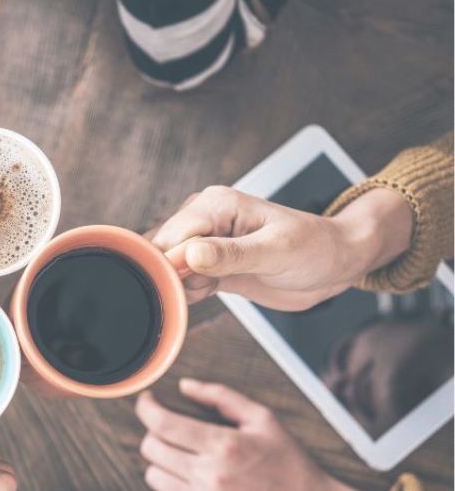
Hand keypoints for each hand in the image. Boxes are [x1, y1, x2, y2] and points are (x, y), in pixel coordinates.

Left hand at [135, 379, 351, 490]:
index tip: (147, 400)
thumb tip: (185, 386)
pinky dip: (170, 482)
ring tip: (180, 454)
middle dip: (154, 433)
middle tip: (169, 427)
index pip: (163, 423)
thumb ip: (221, 397)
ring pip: (153, 475)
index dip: (146, 407)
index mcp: (223, 445)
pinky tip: (187, 475)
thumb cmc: (287, 462)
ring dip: (160, 461)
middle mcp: (209, 475)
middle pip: (151, 448)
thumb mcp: (263, 419)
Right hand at [151, 186, 412, 310]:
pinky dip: (188, 294)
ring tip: (212, 290)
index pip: (173, 234)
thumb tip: (191, 254)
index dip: (170, 263)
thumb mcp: (277, 251)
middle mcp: (205, 219)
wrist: (336, 264)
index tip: (183, 286)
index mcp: (217, 204)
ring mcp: (205, 243)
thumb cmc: (316, 248)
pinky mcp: (210, 266)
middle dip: (171, 277)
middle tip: (201, 290)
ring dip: (179, 287)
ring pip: (168, 268)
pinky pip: (183, 281)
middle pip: (162, 251)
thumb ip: (232, 254)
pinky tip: (209, 294)